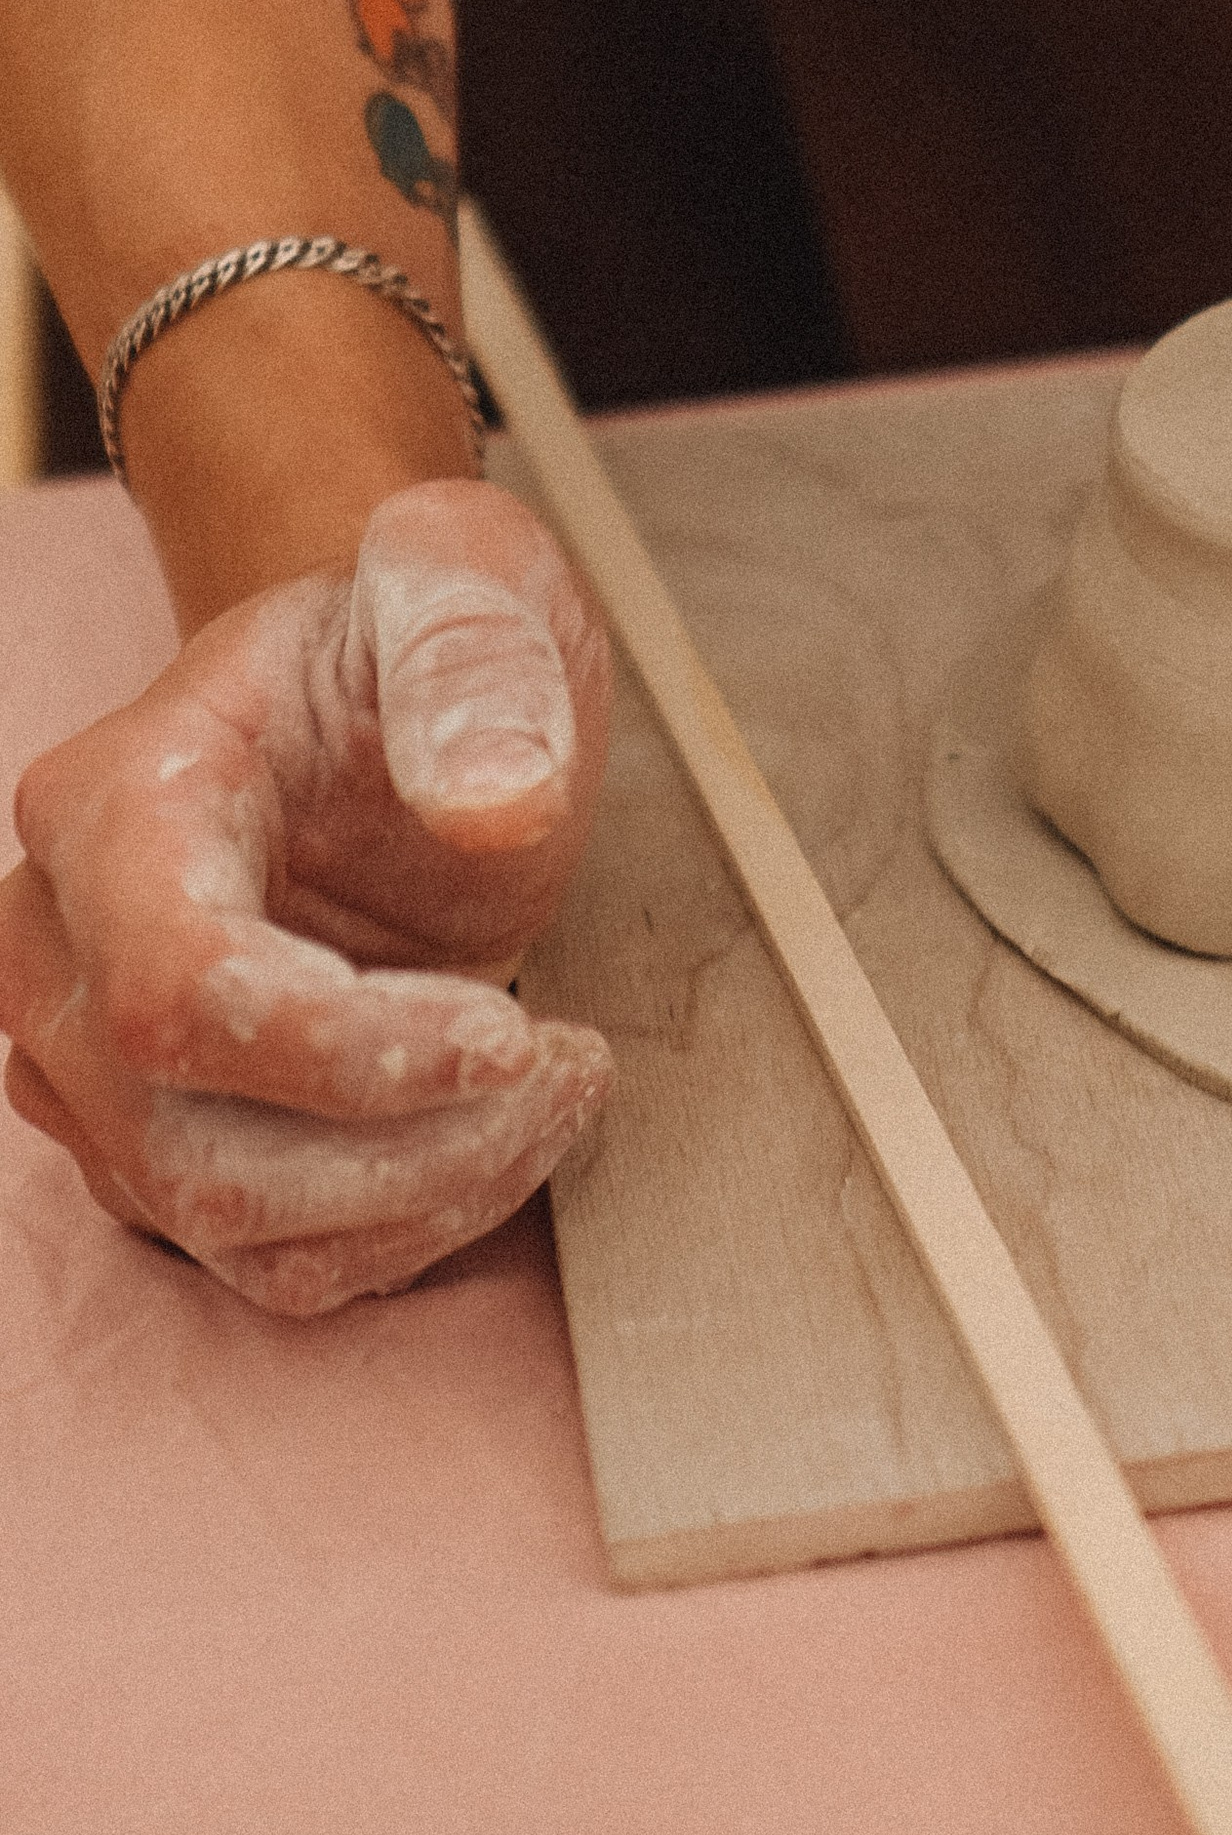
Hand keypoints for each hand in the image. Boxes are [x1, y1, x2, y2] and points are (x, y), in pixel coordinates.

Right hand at [0, 480, 612, 1312]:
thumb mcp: (473, 580)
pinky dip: (404, 1228)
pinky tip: (498, 1135)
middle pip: (188, 1138)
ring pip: (224, 1221)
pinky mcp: (160, 1136)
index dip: (344, 1050)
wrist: (387, 685)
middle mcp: (60, 943)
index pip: (177, 988)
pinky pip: (267, 1255)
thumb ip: (473, 654)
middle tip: (568, 1063)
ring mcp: (92, 1056)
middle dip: (409, 1141)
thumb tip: (490, 800)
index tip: (510, 1033)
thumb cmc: (416, 631)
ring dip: (424, 1193)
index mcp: (114, 798)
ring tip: (558, 1086)